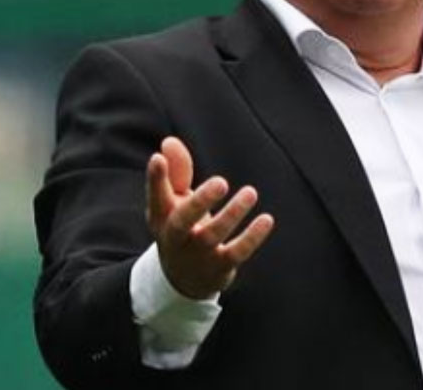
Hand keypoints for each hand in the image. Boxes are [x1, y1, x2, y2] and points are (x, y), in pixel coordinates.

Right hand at [146, 136, 274, 299]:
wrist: (183, 280)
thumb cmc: (181, 228)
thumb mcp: (174, 202)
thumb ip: (176, 172)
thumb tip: (169, 141)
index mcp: (161, 217)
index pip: (155, 197)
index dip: (155, 178)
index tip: (158, 158)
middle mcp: (175, 238)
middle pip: (182, 222)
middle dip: (199, 202)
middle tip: (221, 181)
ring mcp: (196, 255)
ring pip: (212, 236)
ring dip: (232, 214)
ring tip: (250, 193)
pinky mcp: (219, 267)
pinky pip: (236, 253)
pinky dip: (252, 238)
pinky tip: (267, 219)